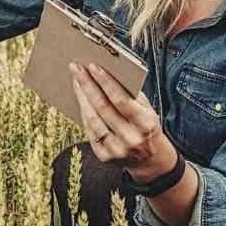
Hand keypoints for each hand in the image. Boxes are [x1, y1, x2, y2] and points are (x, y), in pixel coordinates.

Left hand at [69, 60, 175, 176]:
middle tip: (76, 68)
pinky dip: (84, 113)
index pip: (121, 100)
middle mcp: (131, 138)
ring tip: (76, 81)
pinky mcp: (105, 156)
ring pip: (93, 119)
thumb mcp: (148, 110)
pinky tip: (80, 100)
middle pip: (103, 107)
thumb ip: (132, 95)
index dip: (105, 82)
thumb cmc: (146, 127)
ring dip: (81, 98)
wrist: (149, 159)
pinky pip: (89, 131)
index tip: (93, 66)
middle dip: (87, 85)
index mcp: (145, 124)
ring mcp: (117, 149)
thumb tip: (108, 73)